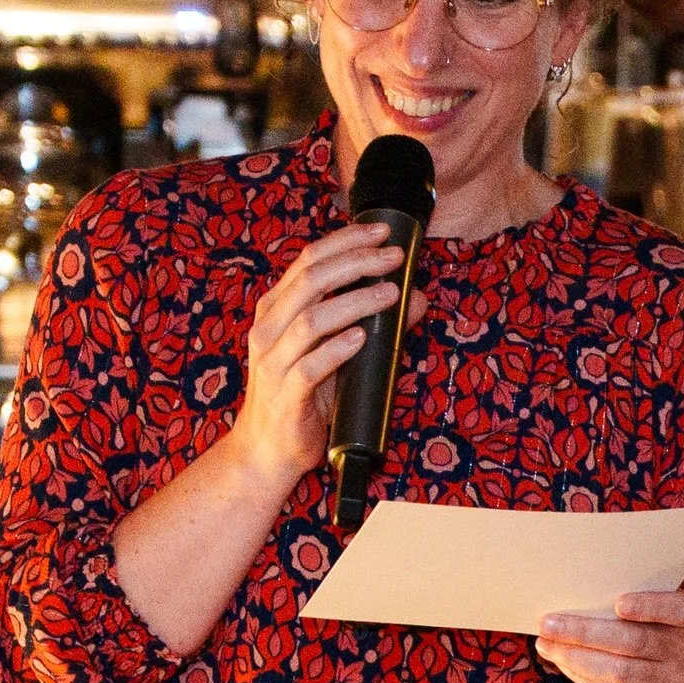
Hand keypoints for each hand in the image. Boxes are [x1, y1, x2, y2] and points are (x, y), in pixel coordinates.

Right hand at [221, 223, 404, 496]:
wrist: (267, 450)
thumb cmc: (302, 395)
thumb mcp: (335, 352)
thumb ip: (368, 321)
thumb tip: (417, 297)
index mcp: (275, 309)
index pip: (308, 260)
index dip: (346, 241)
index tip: (382, 232)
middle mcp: (268, 329)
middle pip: (310, 279)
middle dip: (356, 262)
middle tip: (393, 257)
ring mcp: (273, 362)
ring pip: (312, 319)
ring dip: (355, 302)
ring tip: (390, 294)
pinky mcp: (286, 395)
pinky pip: (311, 366)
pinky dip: (338, 348)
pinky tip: (362, 338)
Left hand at [538, 590, 683, 682]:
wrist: (649, 681)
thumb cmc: (632, 630)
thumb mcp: (634, 614)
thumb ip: (612, 606)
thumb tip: (563, 602)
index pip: (678, 610)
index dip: (649, 607)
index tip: (619, 604)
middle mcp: (683, 650)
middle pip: (634, 641)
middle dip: (585, 633)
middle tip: (548, 624)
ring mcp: (670, 682)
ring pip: (619, 670)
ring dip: (575, 657)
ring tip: (546, 645)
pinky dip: (580, 676)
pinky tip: (561, 663)